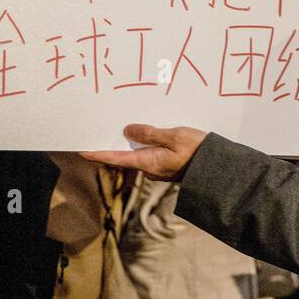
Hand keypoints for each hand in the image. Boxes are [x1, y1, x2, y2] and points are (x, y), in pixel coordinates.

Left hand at [80, 124, 207, 181]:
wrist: (217, 168)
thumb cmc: (197, 152)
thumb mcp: (173, 137)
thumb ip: (149, 133)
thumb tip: (127, 131)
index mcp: (147, 162)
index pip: (115, 158)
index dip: (97, 153)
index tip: (81, 150)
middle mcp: (150, 168)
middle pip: (125, 156)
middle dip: (113, 146)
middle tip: (100, 134)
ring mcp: (160, 168)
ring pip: (139, 154)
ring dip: (130, 144)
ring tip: (121, 129)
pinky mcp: (169, 164)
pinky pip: (151, 153)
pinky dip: (145, 144)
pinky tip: (147, 133)